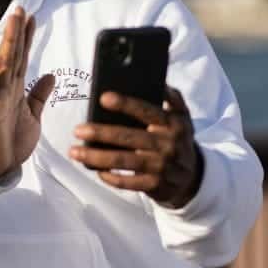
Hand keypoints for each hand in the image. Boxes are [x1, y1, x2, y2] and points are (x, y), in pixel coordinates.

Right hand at [0, 7, 55, 180]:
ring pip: (0, 66)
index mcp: (15, 89)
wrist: (0, 167)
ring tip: (12, 25)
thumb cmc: (13, 142)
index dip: (26, 37)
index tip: (31, 17)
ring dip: (5, 45)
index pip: (21, 57)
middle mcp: (5, 89)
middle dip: (15, 32)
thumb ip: (39, 95)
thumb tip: (51, 76)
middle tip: (20, 9)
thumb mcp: (33, 115)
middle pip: (11, 55)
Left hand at [68, 86, 203, 208]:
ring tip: (74, 152)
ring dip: (96, 157)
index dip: (126, 104)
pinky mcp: (154, 185)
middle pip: (129, 137)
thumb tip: (160, 81)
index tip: (104, 98)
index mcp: (173, 124)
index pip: (147, 111)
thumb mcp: (182, 118)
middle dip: (101, 133)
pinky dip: (110, 177)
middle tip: (78, 130)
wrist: (192, 178)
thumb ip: (173, 99)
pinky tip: (96, 170)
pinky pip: (127, 182)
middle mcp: (167, 144)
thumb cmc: (178, 141)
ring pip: (123, 161)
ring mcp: (161, 167)